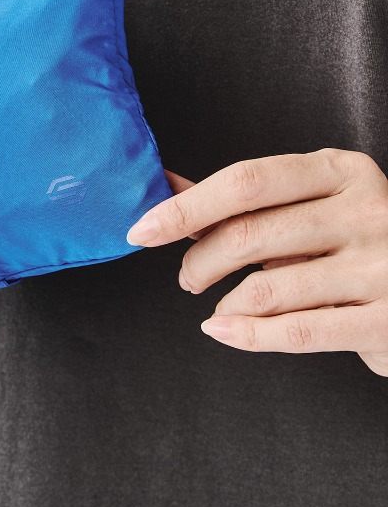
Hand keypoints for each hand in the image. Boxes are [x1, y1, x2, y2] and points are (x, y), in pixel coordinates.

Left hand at [127, 149, 387, 375]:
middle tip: (188, 278)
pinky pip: (298, 331)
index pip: (247, 181)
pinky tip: (225, 330)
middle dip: (200, 261)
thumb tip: (164, 185)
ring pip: (269, 288)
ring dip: (226, 303)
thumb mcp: (312, 203)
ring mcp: (383, 266)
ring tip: (219, 307)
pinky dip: (247, 335)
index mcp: (343, 171)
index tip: (143, 229)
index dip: (187, 207)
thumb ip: (241, 199)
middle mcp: (367, 211)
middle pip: (251, 234)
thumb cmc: (358, 242)